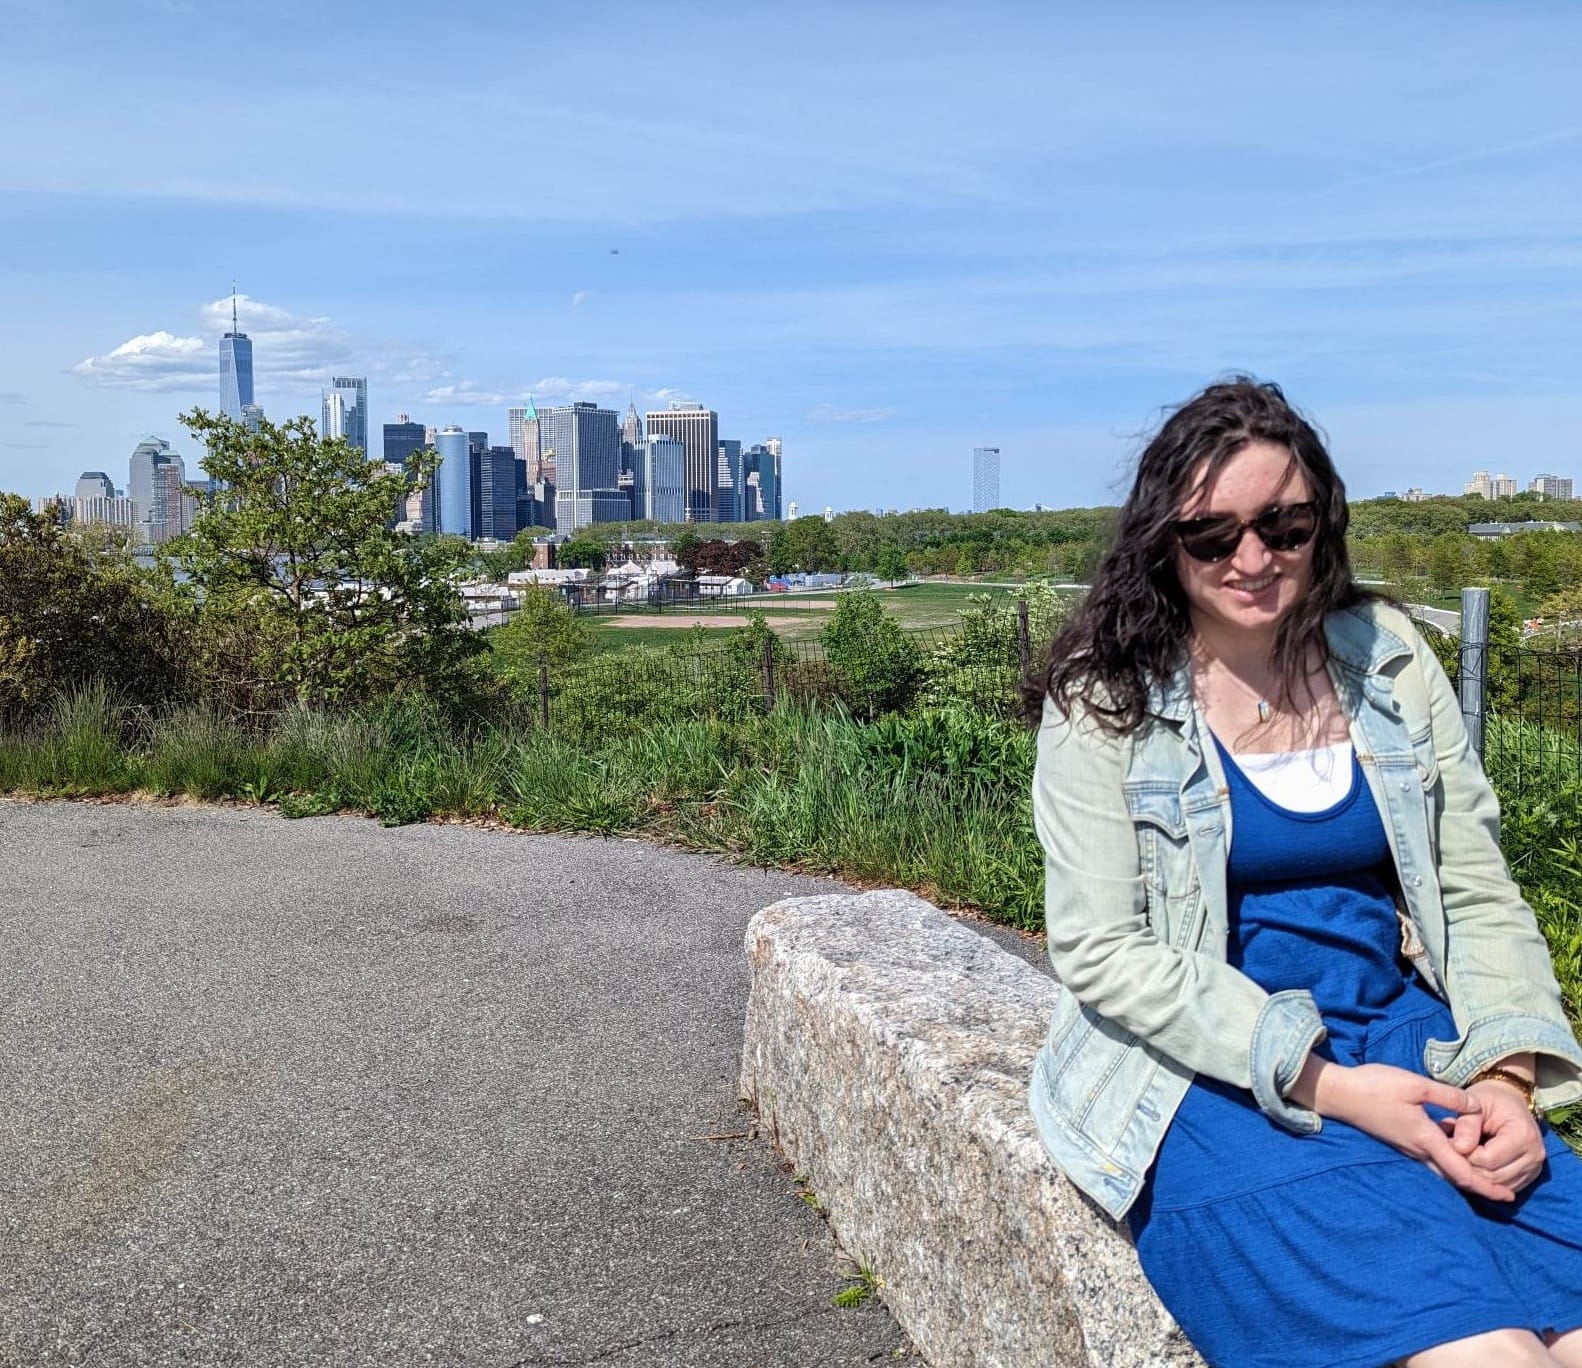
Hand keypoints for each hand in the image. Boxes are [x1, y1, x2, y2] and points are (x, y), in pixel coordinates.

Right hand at [1295, 1058, 1515, 1201]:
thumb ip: (1447, 1096)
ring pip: (1442, 1172)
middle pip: (1454, 1178)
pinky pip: (1431, 1163)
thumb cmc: (1375, 1086)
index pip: (1462, 1171)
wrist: (1339, 1094)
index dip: (1486, 1186)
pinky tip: (1455, 1158)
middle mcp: (1418, 1150)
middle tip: (1503, 1194)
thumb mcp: (1414, 1084)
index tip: (1507, 1197)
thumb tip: (1476, 1107)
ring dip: (1465, 1179)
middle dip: (1480, 1188)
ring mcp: (1408, 1148)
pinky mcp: (1400, 1142)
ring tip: (1485, 1179)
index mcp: (1426, 1138)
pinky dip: (1449, 1168)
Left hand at [1446, 1080, 1545, 1195]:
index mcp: (1523, 1135)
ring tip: (1462, 1154)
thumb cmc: (1490, 1100)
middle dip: (1468, 1166)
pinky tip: (1474, 1163)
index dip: (1464, 1154)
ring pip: (1497, 1186)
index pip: (1487, 1160)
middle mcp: (1534, 1156)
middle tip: (1452, 1149)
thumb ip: (1466, 1125)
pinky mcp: (1528, 1177)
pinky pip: (1503, 1187)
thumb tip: (1459, 1148)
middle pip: (1493, 1177)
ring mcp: (1534, 1169)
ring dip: (1476, 1175)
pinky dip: (1486, 1180)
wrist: (1510, 1102)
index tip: (1450, 1140)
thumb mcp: (1475, 1103)